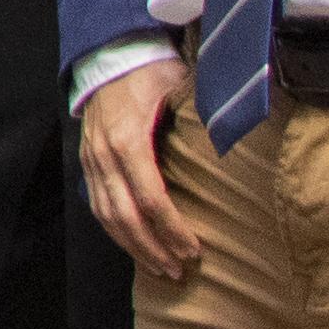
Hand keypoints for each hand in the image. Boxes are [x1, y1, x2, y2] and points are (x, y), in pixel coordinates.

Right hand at [77, 58, 199, 284]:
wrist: (111, 56)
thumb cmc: (151, 72)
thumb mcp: (182, 87)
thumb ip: (205, 113)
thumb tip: (240, 138)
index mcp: (129, 139)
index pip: (152, 198)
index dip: (173, 229)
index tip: (194, 250)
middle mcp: (104, 155)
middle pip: (126, 216)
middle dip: (153, 249)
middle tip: (179, 272)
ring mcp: (91, 161)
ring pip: (107, 217)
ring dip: (133, 247)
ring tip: (159, 269)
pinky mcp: (87, 163)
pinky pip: (97, 207)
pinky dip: (116, 232)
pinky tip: (135, 246)